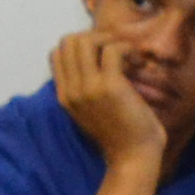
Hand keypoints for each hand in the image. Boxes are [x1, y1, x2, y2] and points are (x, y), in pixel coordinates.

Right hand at [49, 30, 166, 169]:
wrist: (132, 157)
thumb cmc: (119, 135)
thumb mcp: (91, 112)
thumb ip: (86, 90)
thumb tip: (98, 63)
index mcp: (64, 96)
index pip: (57, 54)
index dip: (81, 47)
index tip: (103, 58)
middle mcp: (71, 89)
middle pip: (69, 41)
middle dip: (95, 37)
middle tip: (117, 52)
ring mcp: (88, 87)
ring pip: (86, 40)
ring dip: (110, 40)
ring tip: (127, 57)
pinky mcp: (109, 86)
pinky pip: (112, 49)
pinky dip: (127, 48)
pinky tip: (137, 63)